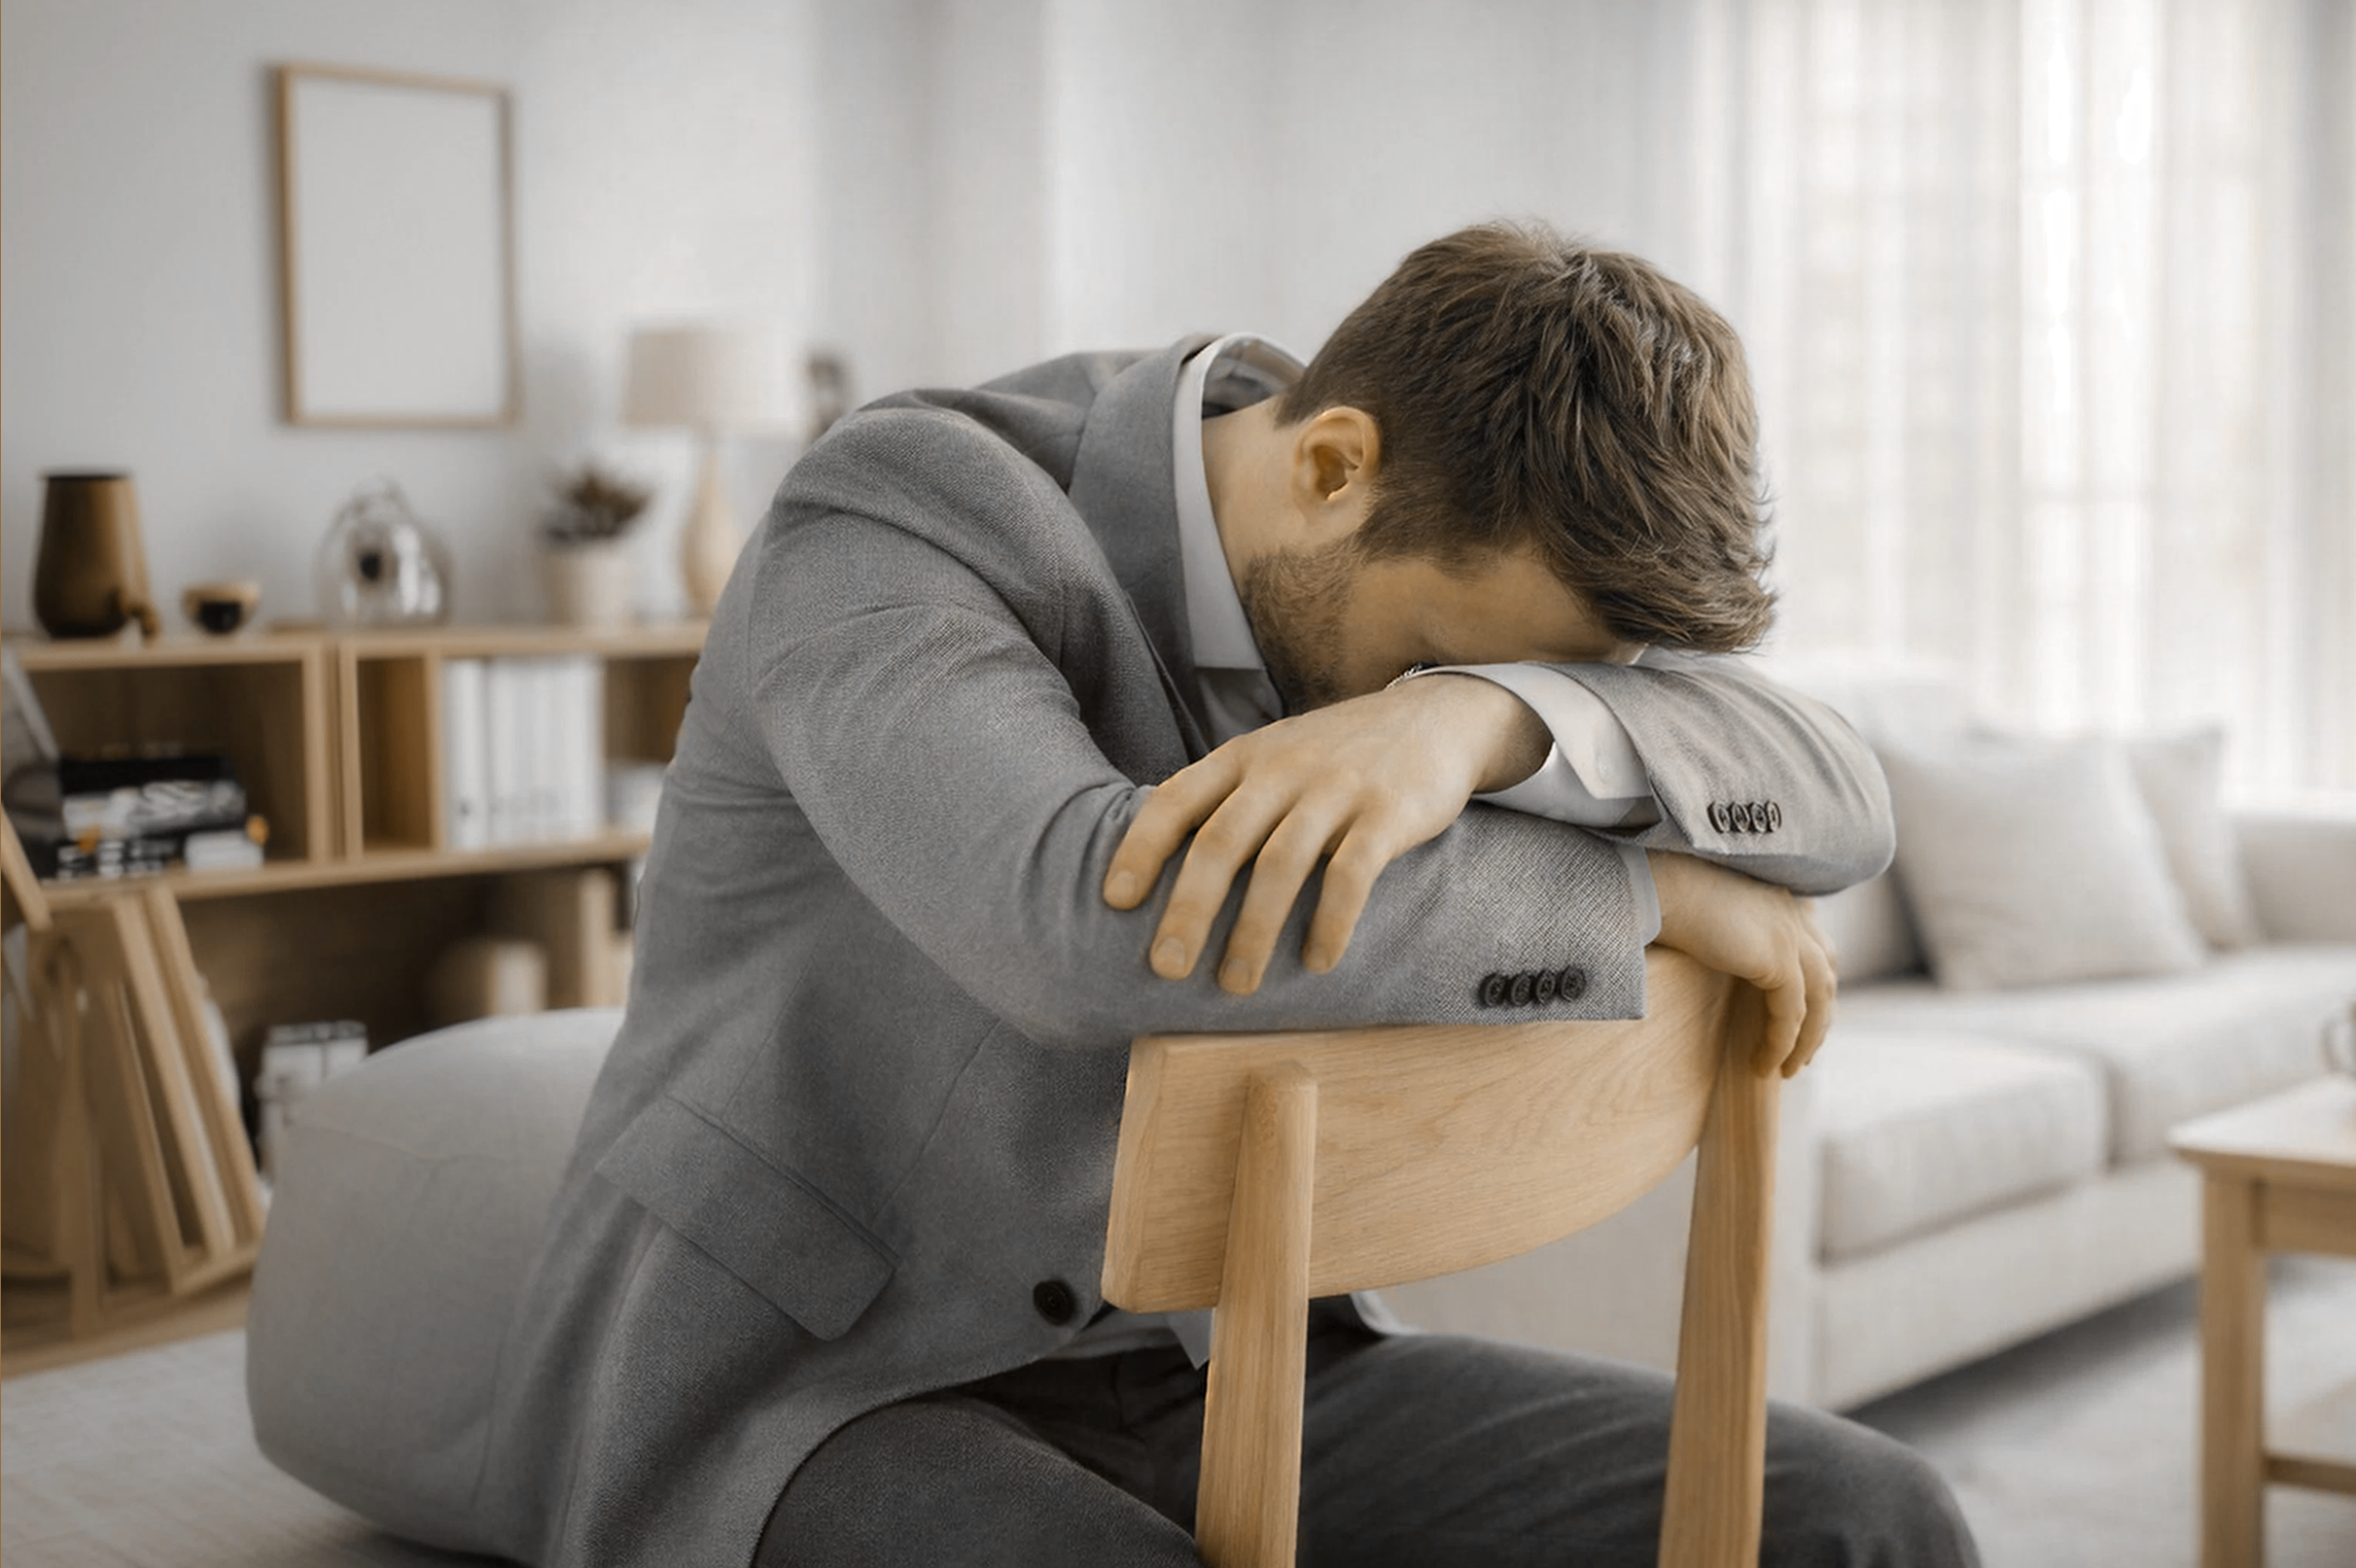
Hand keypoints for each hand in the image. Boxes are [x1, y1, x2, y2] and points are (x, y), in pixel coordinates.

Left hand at [1103, 674, 1550, 994]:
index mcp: (1243, 758)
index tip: (1115, 901)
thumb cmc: (1336, 755)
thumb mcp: (1273, 758)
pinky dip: (1330, 922)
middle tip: (1168, 967)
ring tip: (1237, 984)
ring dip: (1254, 930)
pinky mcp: (1388, 812)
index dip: (1141, 849)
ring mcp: (1336, 788)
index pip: (1176, 799)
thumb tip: (1160, 869)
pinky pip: (1351, 873)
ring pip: (1281, 864)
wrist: (1434, 718)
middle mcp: (1282, 768)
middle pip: (1221, 841)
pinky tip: (1317, 962)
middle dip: (1189, 909)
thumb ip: (1224, 800)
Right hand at [1648, 850, 1838, 1077]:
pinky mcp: (1778, 959)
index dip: (1812, 989)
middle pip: (1825, 975)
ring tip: (1788, 1068)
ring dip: (1807, 1039)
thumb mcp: (1707, 918)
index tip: (1801, 1023)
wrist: (1656, 886)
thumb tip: (1725, 966)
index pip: (1814, 949)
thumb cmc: (1662, 897)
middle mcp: (1792, 914)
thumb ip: (1731, 938)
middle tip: (1803, 1053)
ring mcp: (1790, 934)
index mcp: (1778, 900)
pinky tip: (1763, 1064)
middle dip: (1819, 1018)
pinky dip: (1780, 1044)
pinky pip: (1790, 1015)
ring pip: (1818, 1000)